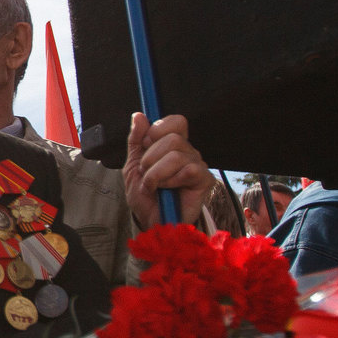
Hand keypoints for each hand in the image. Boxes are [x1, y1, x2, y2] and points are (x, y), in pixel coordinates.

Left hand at [125, 113, 213, 228]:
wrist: (151, 221)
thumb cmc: (146, 196)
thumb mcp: (133, 166)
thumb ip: (136, 141)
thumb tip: (139, 116)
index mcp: (173, 145)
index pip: (176, 121)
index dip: (158, 130)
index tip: (145, 145)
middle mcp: (188, 152)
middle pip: (172, 138)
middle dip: (150, 158)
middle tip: (147, 173)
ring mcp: (198, 165)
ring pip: (176, 155)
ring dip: (156, 173)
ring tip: (154, 185)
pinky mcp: (204, 180)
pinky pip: (188, 170)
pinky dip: (169, 181)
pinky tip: (168, 190)